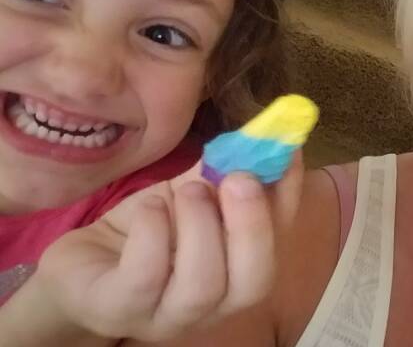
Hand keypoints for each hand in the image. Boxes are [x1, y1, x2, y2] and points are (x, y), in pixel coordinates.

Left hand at [32, 151, 303, 342]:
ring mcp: (167, 315)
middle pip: (255, 281)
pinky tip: (150, 208)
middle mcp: (215, 302)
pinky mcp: (119, 309)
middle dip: (252, 226)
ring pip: (203, 285)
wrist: (86, 259)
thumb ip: (225, 170)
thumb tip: (259, 134)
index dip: (289, 194)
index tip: (288, 148)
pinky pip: (146, 277)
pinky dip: (155, 231)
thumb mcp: (192, 192)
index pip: (281, 236)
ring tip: (187, 190)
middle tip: (238, 178)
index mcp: (240, 265)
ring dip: (201, 226)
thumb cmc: (149, 227)